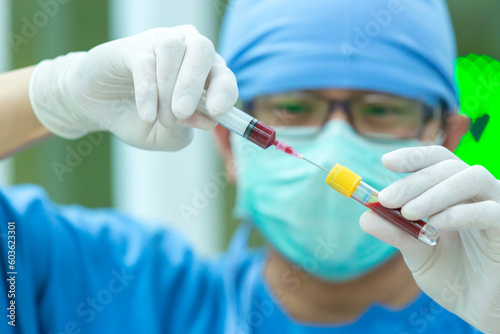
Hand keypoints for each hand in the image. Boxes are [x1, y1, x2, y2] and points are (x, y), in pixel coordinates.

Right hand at [29, 26, 237, 150]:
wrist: (99, 111)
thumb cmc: (140, 120)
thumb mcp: (167, 137)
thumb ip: (187, 128)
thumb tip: (208, 120)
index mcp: (204, 73)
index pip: (224, 76)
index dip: (224, 91)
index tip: (216, 111)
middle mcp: (186, 52)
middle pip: (203, 51)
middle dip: (194, 84)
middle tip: (181, 112)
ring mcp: (159, 45)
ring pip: (174, 49)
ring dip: (169, 87)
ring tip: (160, 117)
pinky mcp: (131, 47)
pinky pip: (145, 61)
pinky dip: (148, 90)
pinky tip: (146, 114)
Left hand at [360, 145, 499, 333]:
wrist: (477, 309)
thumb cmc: (452, 276)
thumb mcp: (417, 253)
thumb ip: (396, 233)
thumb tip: (365, 217)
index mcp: (455, 193)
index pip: (437, 161)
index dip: (413, 157)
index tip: (385, 162)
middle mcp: (477, 194)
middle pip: (448, 167)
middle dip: (413, 181)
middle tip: (386, 199)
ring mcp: (496, 208)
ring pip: (472, 178)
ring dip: (435, 192)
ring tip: (407, 212)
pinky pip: (489, 212)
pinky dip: (460, 213)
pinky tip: (436, 224)